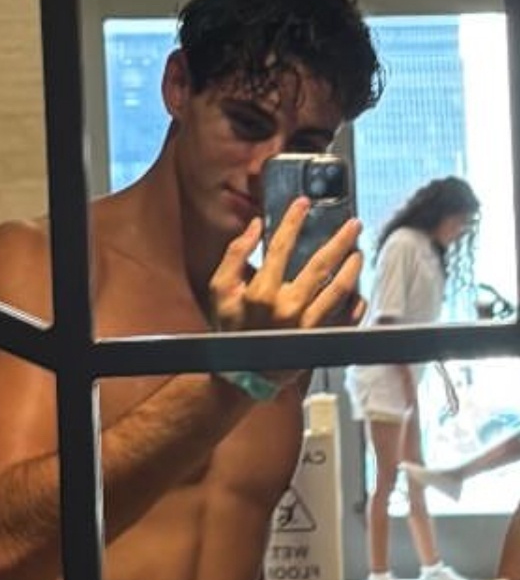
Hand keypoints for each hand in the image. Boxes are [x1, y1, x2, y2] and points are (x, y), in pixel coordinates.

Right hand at [208, 200, 364, 386]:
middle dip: (340, 241)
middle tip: (354, 225)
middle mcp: (287, 308)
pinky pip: (344, 321)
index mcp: (261, 293)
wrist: (243, 375)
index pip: (281, 248)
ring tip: (359, 253)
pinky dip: (355, 306)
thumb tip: (255, 226)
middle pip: (320, 266)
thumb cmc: (231, 330)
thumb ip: (235, 255)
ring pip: (338, 291)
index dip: (293, 222)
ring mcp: (306, 327)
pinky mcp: (317, 342)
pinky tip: (359, 293)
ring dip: (352, 269)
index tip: (304, 204)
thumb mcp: (220, 291)